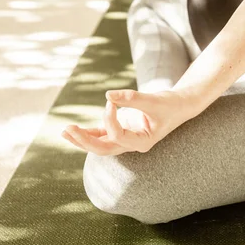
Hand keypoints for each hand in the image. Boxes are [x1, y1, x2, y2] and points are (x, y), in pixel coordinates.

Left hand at [61, 90, 193, 154]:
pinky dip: (88, 133)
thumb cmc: (170, 104)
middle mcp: (132, 145)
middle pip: (103, 148)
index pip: (118, 135)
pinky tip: (73, 130)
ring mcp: (126, 139)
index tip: (111, 101)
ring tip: (65, 131)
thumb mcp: (154, 100)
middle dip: (85, 140)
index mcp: (142, 142)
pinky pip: (102, 135)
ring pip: (100, 144)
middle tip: (69, 129)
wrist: (179, 106)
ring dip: (82, 139)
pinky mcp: (122, 131)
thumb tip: (108, 95)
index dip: (110, 119)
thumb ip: (132, 98)